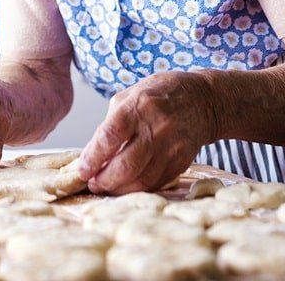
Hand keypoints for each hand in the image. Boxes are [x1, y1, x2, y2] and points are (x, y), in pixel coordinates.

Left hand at [77, 71, 217, 193]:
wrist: (202, 100)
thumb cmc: (159, 94)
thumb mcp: (129, 96)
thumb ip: (111, 124)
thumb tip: (94, 155)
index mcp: (138, 106)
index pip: (110, 136)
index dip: (93, 158)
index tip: (82, 170)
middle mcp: (156, 127)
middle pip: (126, 165)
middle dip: (104, 180)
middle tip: (93, 183)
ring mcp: (172, 146)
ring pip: (142, 180)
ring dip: (120, 189)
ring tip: (107, 186)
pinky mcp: (182, 161)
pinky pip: (157, 182)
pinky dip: (138, 187)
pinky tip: (128, 185)